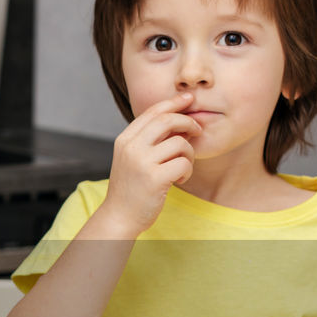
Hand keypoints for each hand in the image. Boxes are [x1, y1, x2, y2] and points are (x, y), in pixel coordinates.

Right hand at [98, 92, 199, 234]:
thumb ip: (148, 140)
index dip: (173, 102)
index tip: (188, 99)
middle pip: (167, 120)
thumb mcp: (132, 158)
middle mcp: (131, 147)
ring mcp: (142, 163)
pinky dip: (187, 171)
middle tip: (198, 131)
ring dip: (189, 154)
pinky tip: (179, 179)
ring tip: (182, 166)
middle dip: (188, 122)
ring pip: (180, 143)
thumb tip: (178, 120)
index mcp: (125, 140)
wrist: (119, 217)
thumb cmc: (131, 188)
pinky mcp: (154, 179)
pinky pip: (184, 163)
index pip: (152, 112)